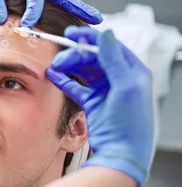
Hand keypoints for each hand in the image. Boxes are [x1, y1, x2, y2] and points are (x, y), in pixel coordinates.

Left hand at [0, 0, 102, 27]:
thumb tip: (2, 20)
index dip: (33, 11)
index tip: (27, 25)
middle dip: (79, 8)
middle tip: (96, 19)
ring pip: (62, 3)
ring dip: (76, 14)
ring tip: (92, 27)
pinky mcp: (35, 2)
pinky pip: (53, 10)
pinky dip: (64, 19)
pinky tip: (72, 30)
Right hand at [46, 27, 153, 186]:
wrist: (121, 152)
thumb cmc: (130, 123)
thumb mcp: (125, 86)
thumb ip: (113, 59)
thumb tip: (107, 33)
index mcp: (133, 72)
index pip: (109, 47)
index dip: (90, 39)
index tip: (71, 34)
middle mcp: (119, 79)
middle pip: (94, 58)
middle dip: (76, 55)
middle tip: (59, 57)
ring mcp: (106, 91)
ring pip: (84, 71)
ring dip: (69, 66)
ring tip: (54, 66)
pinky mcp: (93, 103)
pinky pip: (76, 87)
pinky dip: (64, 80)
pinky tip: (53, 76)